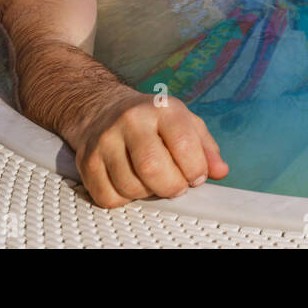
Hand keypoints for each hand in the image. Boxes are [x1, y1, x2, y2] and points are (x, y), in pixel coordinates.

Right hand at [72, 90, 229, 208]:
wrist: (103, 108)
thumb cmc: (153, 120)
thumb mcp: (185, 122)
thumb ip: (206, 147)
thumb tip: (220, 171)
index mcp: (162, 109)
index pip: (185, 145)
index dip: (196, 170)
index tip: (196, 176)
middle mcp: (131, 120)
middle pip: (153, 169)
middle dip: (172, 187)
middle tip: (177, 186)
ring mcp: (105, 140)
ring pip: (130, 187)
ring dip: (148, 193)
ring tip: (152, 180)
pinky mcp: (86, 160)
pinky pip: (108, 197)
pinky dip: (124, 199)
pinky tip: (130, 183)